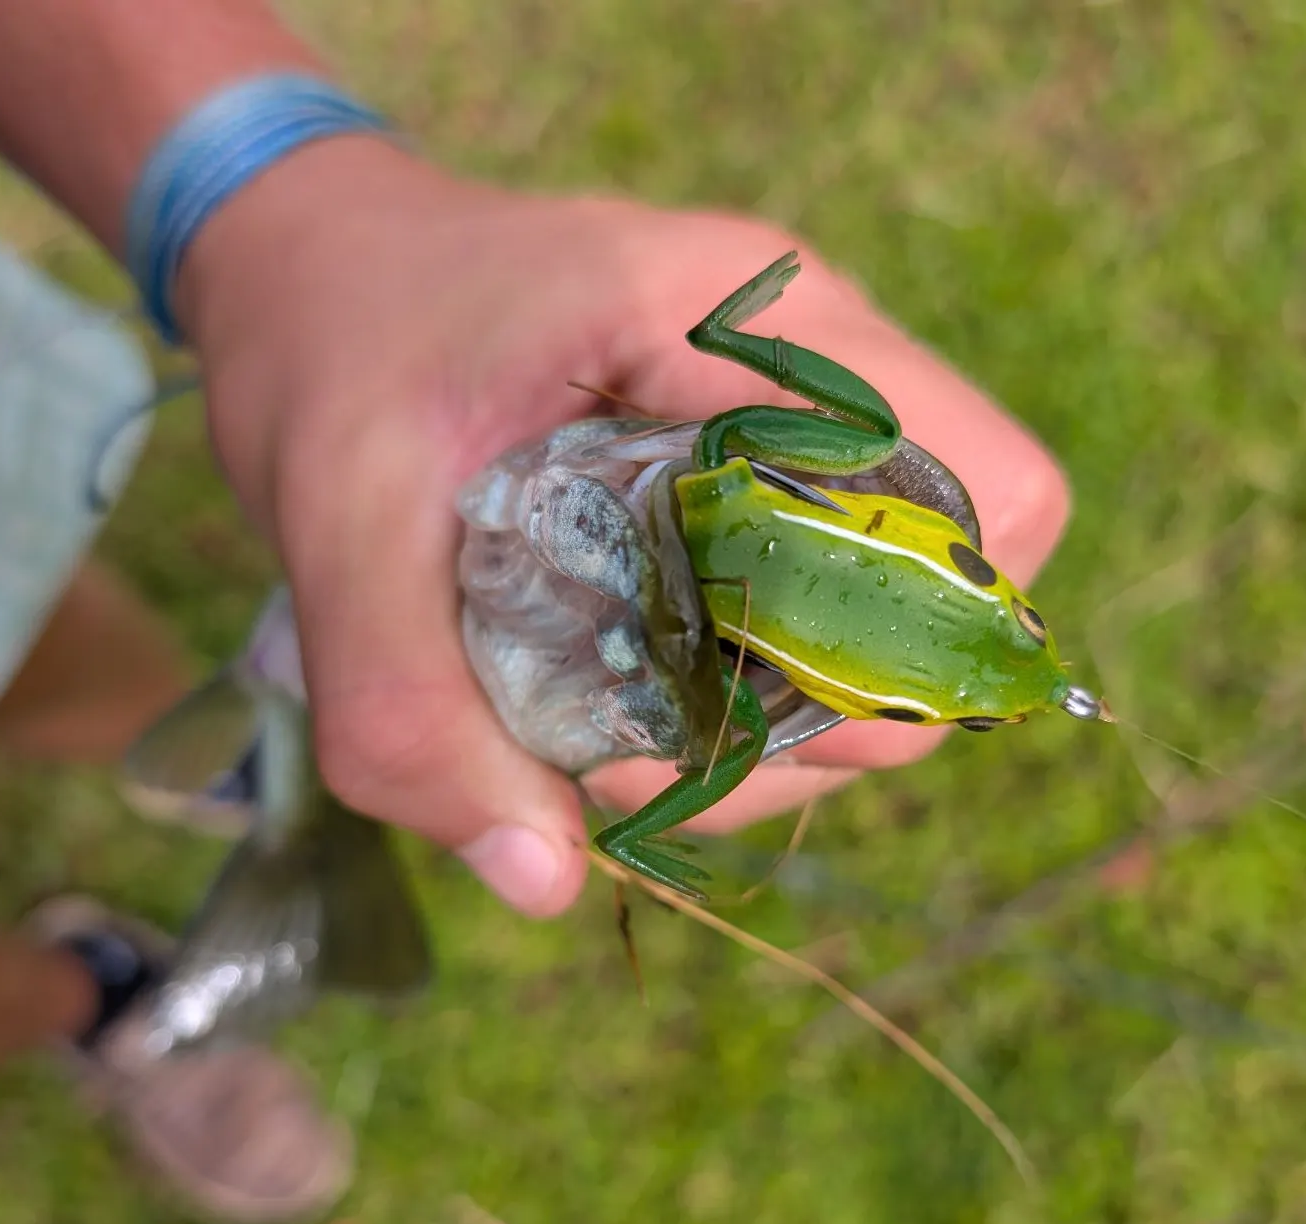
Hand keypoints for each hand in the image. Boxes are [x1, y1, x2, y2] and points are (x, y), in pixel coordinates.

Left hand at [178, 138, 1068, 918]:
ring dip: (785, 721)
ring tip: (624, 722)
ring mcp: (805, 413)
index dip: (913, 641)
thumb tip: (543, 880)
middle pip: (953, 592)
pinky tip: (645, 691)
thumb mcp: (331, 526)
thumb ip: (411, 707)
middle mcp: (814, 359)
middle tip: (653, 737)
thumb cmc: (332, 351)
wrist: (321, 262)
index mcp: (743, 325)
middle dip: (825, 718)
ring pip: (894, 623)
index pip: (985, 495)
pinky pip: (828, 611)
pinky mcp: (773, 467)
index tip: (744, 703)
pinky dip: (756, 691)